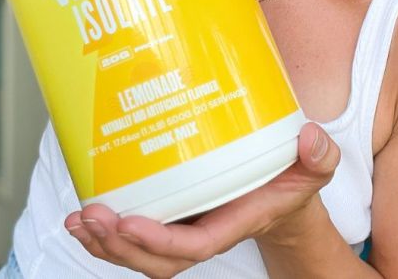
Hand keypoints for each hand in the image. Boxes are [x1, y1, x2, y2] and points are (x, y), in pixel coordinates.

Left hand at [63, 122, 340, 278]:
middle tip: (91, 218)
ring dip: (105, 242)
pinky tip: (84, 213)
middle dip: (119, 246)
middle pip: (156, 260)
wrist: (283, 191)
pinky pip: (135, 235)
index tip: (131, 223)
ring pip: (140, 253)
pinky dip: (106, 231)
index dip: (160, 242)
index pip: (193, 246)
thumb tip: (309, 137)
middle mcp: (204, 232)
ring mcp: (184, 226)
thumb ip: (319, 156)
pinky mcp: (171, 213)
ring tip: (78, 220)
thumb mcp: (315, 167)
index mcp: (233, 223)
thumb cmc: (293, 179)